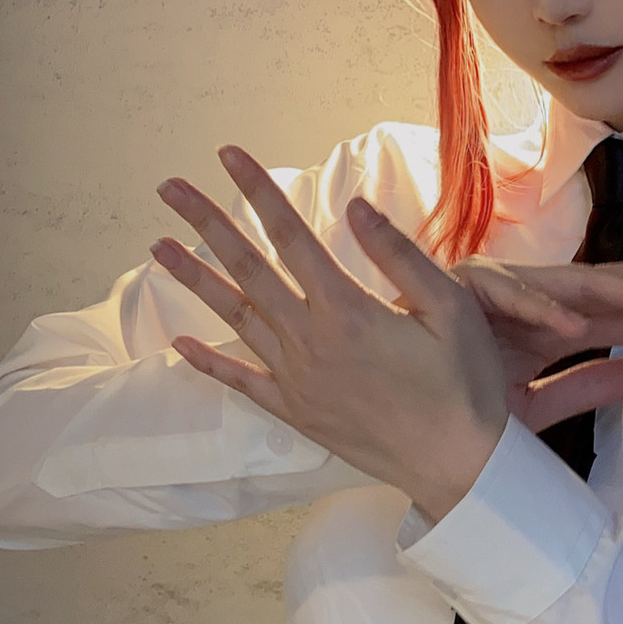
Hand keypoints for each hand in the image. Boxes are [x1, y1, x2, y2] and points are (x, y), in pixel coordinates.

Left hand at [151, 146, 511, 521]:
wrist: (459, 467)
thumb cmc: (465, 386)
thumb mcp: (451, 309)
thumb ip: (399, 256)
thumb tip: (355, 207)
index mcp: (346, 311)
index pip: (291, 236)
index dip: (258, 191)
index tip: (228, 156)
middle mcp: (310, 342)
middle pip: (247, 269)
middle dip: (206, 223)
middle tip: (169, 187)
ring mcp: (297, 380)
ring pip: (235, 318)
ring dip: (194, 279)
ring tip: (157, 247)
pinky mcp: (297, 413)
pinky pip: (241, 382)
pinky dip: (207, 362)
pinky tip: (177, 343)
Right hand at [438, 255, 622, 432]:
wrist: (387, 389)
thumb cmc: (452, 394)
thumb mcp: (529, 405)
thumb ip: (582, 391)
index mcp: (556, 328)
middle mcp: (539, 303)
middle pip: (616, 292)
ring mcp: (507, 290)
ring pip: (576, 285)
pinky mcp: (466, 289)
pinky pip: (511, 298)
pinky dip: (540, 308)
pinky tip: (576, 322)